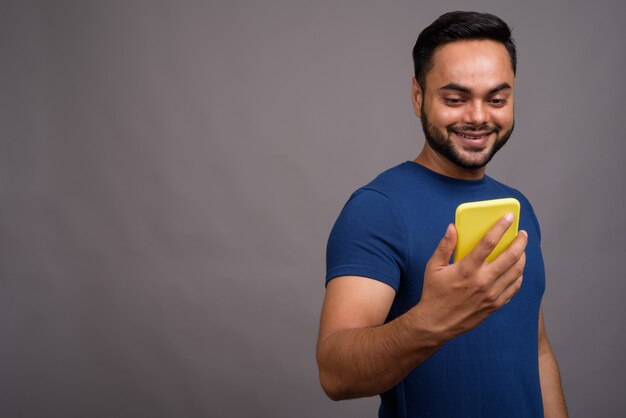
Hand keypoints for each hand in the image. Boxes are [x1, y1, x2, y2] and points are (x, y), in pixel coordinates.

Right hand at [417, 214, 526, 338]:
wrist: (436, 323)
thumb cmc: (434, 293)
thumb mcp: (433, 267)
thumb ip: (445, 246)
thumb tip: (452, 227)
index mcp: (466, 269)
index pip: (488, 242)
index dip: (500, 227)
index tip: (508, 217)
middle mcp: (482, 281)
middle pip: (510, 256)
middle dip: (519, 241)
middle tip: (522, 234)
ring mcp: (491, 294)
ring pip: (517, 272)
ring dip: (522, 257)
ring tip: (521, 249)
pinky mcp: (495, 305)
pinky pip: (514, 287)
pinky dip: (519, 276)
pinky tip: (517, 269)